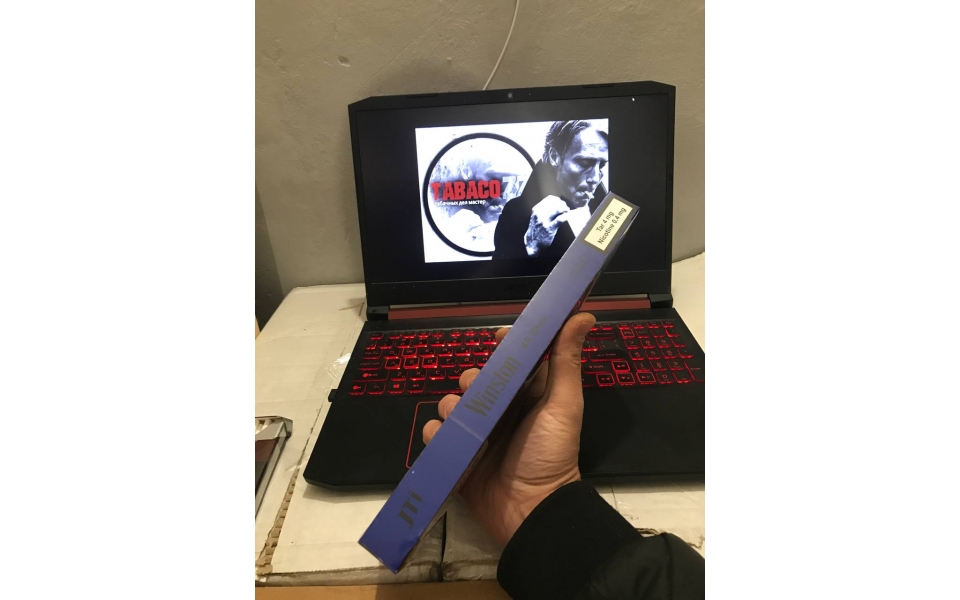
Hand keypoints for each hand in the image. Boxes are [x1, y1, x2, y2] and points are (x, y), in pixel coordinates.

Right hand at [422, 312, 595, 545]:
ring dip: (451, 406)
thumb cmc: (551, 454)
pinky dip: (435, 432)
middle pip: (474, 378)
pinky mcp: (457, 455)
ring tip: (461, 420)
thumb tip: (584, 314)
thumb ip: (566, 360)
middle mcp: (500, 410)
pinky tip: (446, 437)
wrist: (531, 509)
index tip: (498, 338)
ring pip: (451, 403)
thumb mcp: (563, 404)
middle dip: (471, 378)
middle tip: (477, 389)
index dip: (504, 345)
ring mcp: (476, 433)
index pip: (511, 360)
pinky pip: (435, 433)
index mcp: (527, 395)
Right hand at [524, 195, 570, 256]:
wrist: (532, 242)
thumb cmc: (536, 229)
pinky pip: (559, 219)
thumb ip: (544, 209)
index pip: (549, 199)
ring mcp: (544, 221)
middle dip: (562, 204)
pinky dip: (565, 216)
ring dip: (564, 208)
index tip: (561, 202)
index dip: (557, 199)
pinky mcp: (549, 229)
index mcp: (536, 209)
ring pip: (557, 209)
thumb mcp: (536, 216)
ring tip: (567, 210)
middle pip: (554, 203)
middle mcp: (539, 214)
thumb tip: (556, 202)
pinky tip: (568, 215)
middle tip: (566, 207)